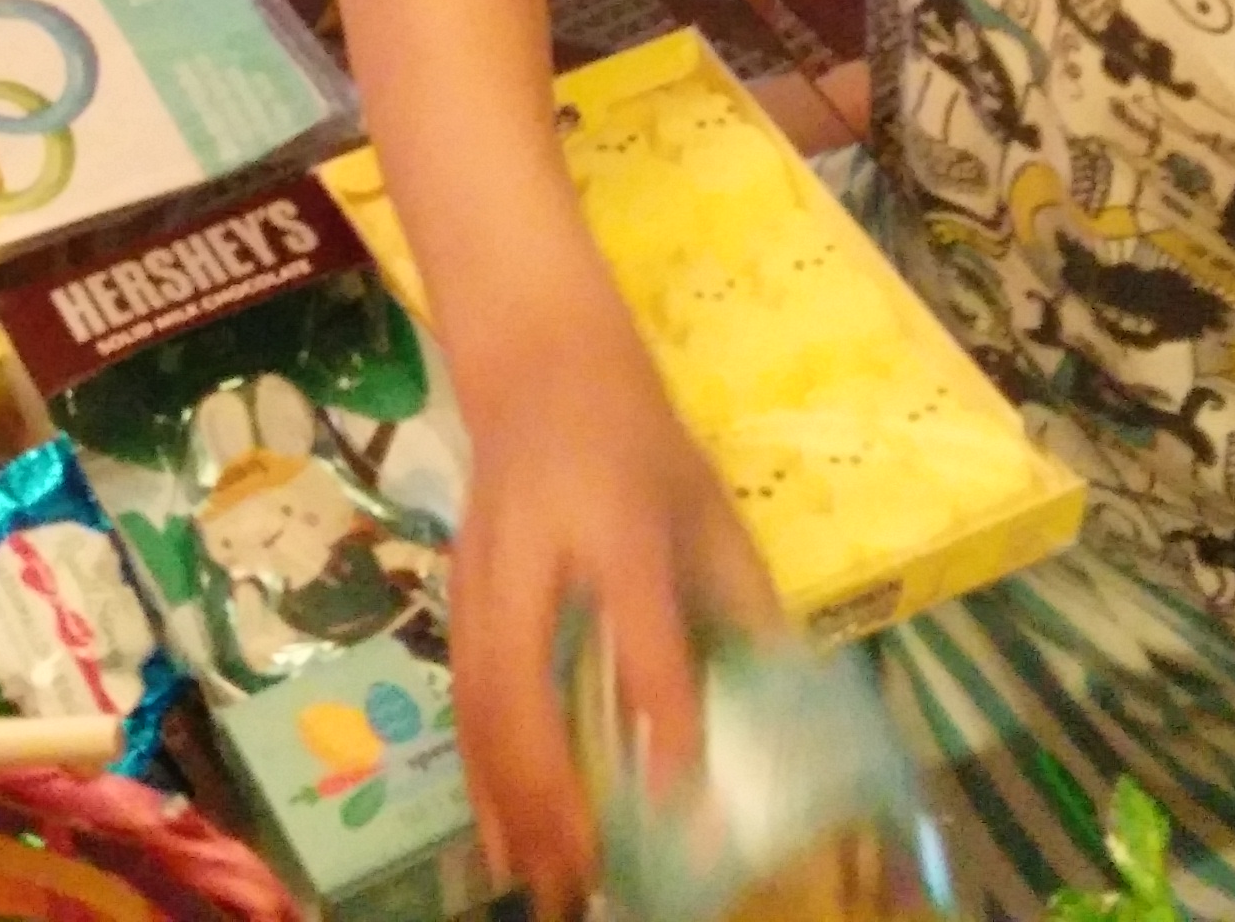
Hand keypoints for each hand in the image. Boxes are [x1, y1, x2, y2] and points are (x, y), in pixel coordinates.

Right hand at [449, 318, 777, 908]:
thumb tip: (778, 710)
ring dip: (507, 799)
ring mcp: (482, 574)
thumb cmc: (638, 437)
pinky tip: (498, 834)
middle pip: (526, 678)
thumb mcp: (707, 502)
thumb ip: (737, 600)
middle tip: (584, 874)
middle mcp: (536, 551)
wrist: (536, 365)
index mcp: (616, 519)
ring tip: (540, 882)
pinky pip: (460, 696)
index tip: (679, 797)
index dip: (660, 711)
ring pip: (478, 698)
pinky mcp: (456, 594)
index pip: (638, 625)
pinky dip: (478, 773)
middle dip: (549, 788)